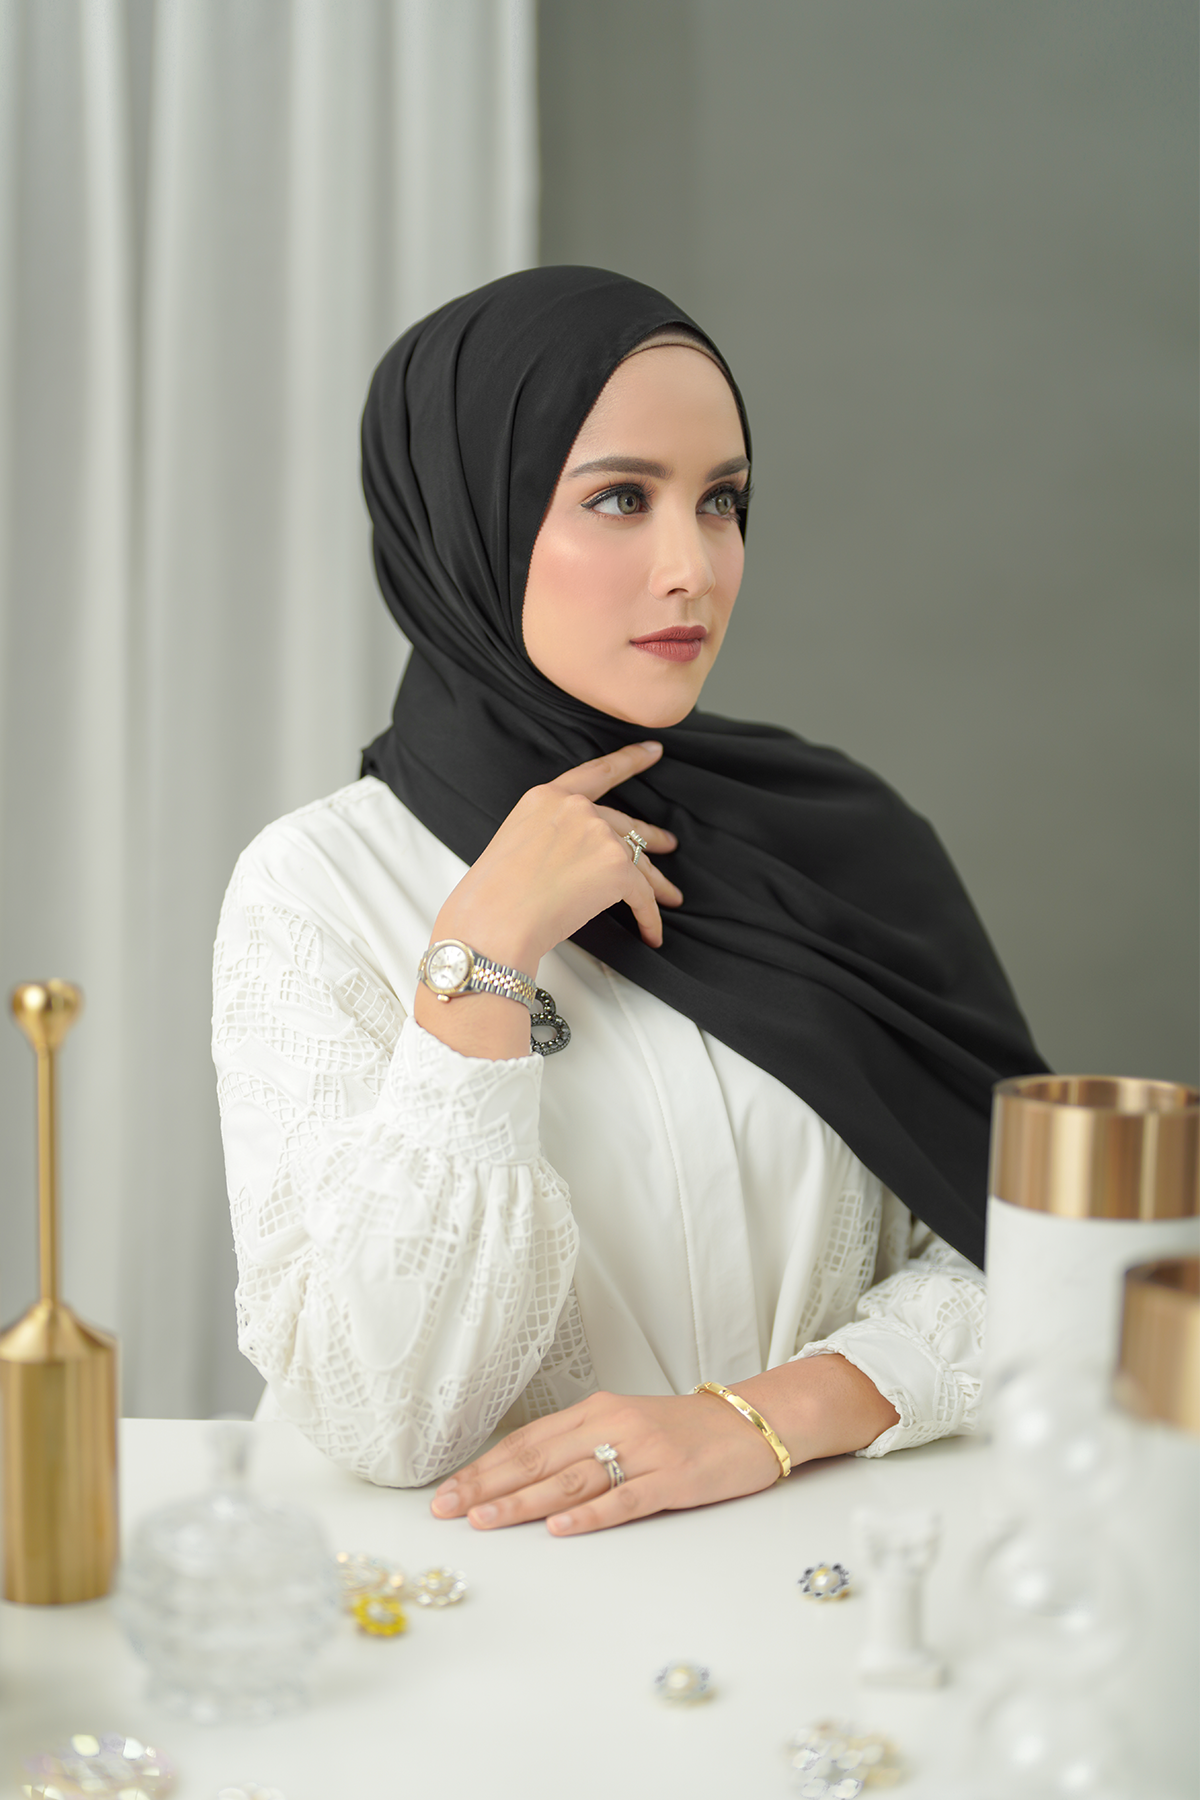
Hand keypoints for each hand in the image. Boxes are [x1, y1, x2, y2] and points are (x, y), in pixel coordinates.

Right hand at [415, 740, 680, 1058]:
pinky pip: (643, 895)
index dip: (630, 760)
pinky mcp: (617, 867)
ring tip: (670, 897)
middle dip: (650, 838)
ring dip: (656, 884)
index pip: (598, 772)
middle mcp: (576, 808)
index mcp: (546, 797)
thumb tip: (573, 857)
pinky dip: (649, 917)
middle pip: (625, 824)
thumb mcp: (515, 842)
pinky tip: (652, 932)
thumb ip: (549, 834)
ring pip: (638, 862)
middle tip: (666, 845)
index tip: (653, 751)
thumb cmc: (493, 896)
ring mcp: (600, 835)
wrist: (494, 923)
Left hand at [429, 1388, 781, 1536]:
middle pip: (539, 1458)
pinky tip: (562, 1526)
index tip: (446, 1492)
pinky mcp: (673, 1479)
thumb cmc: (683, 1431)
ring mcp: (643, 1452)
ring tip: (486, 1520)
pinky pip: (625, 1498)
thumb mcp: (626, 1426)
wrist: (752, 1421)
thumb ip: (581, 1445)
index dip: (483, 1467)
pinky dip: (590, 1514)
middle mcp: (614, 1426)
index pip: (527, 1441)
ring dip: (524, 1501)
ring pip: (572, 1478)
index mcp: (597, 1411)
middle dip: (487, 1486)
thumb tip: (522, 1474)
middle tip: (447, 1510)